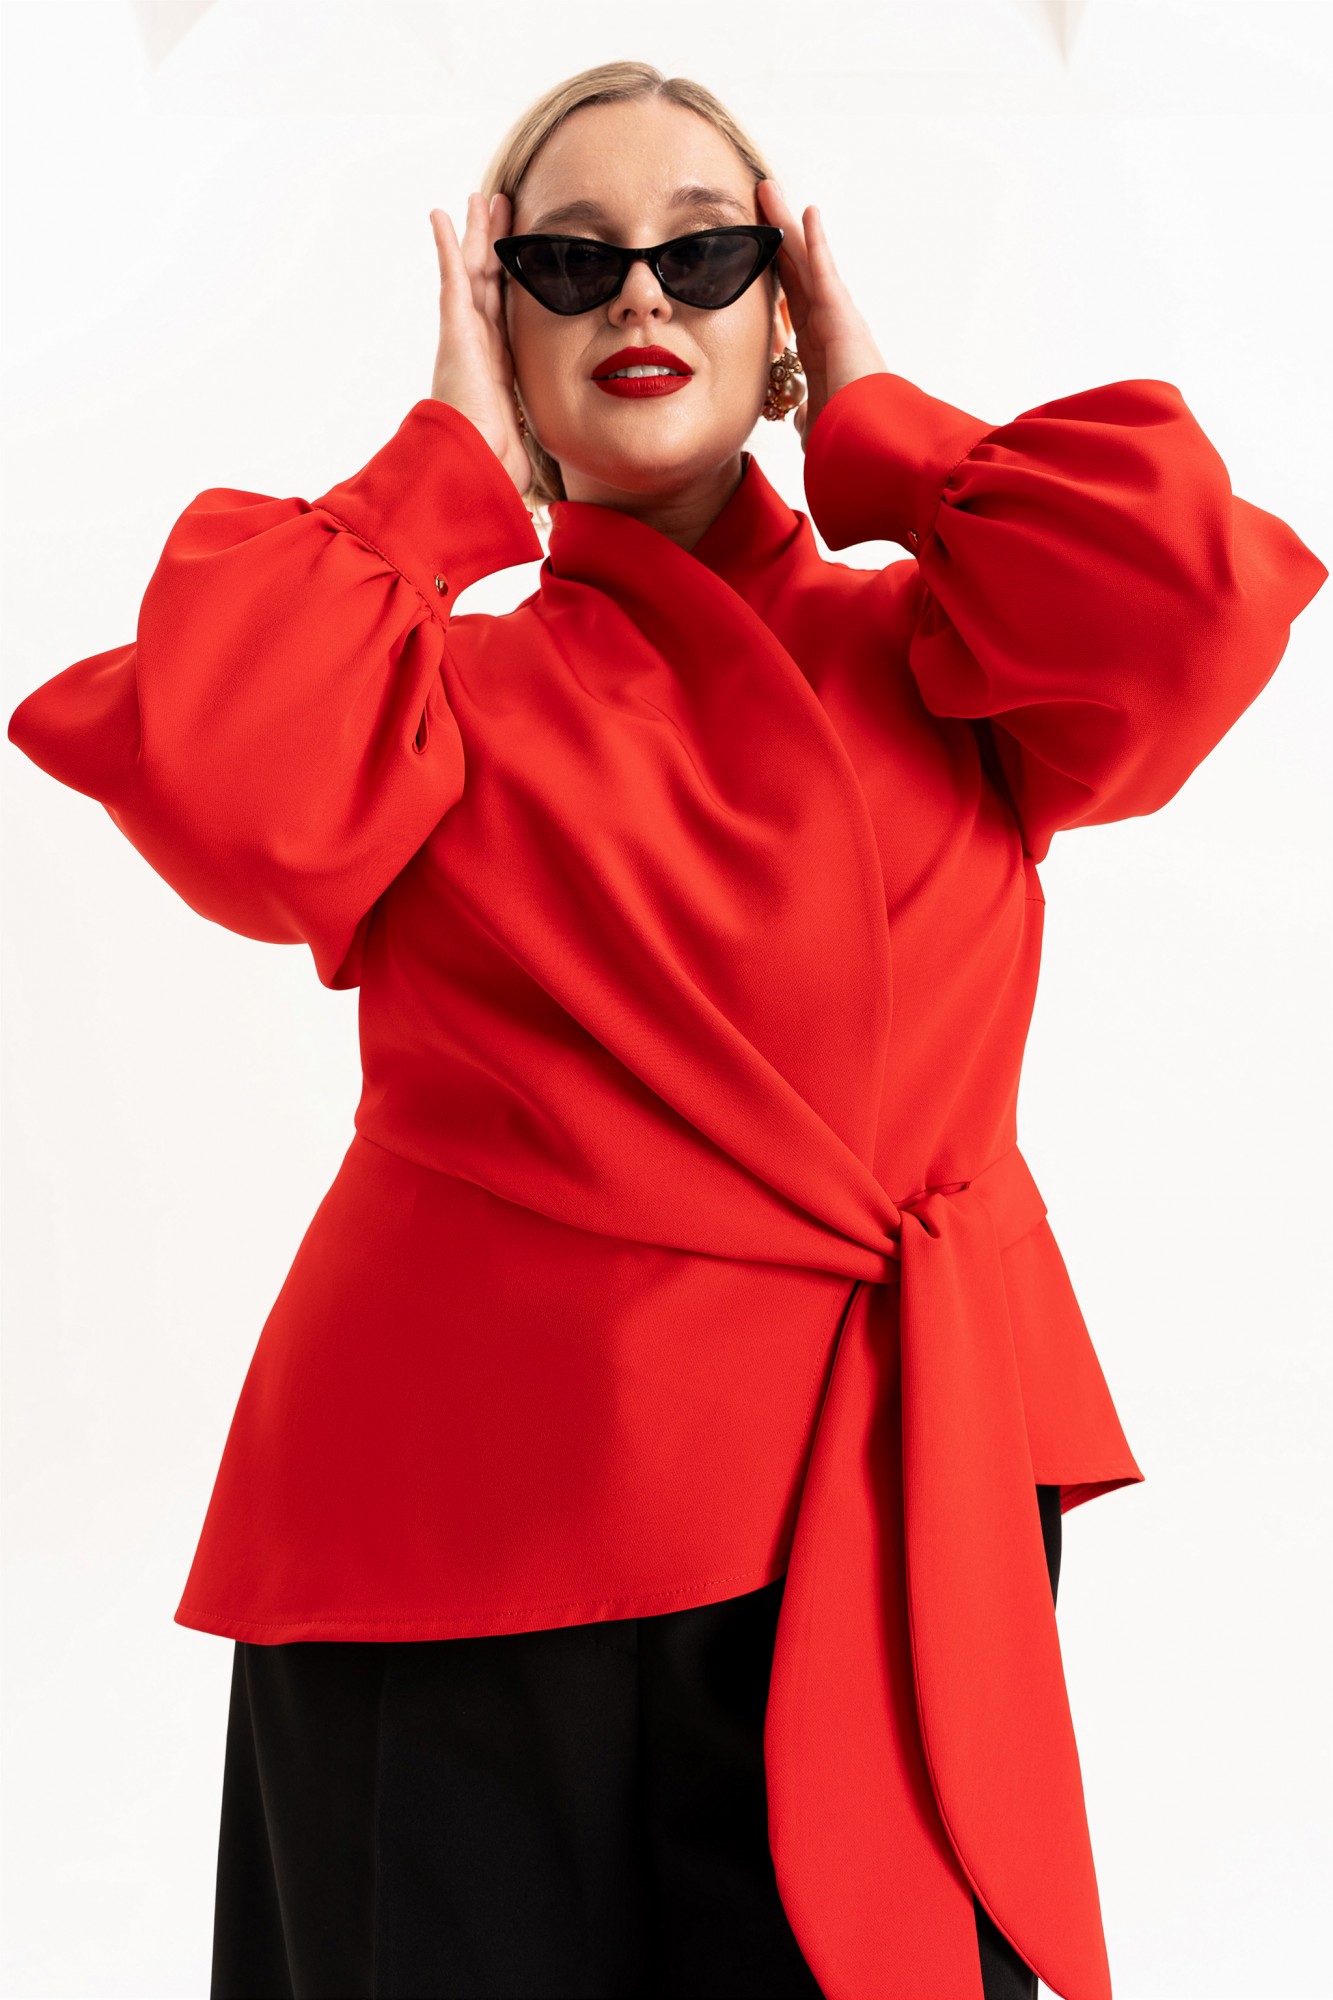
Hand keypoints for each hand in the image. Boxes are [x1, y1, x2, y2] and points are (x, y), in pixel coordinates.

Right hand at [429, 193, 530, 495]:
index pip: (508, 318)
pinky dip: (445, 244)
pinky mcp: (454, 330)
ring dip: (476, 235)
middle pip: (490, 285)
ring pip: (473, 272)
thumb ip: (541, 445)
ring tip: (480, 199)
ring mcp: (464, 337)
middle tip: (504, 210)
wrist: (473, 468)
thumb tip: (557, 484)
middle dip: (496, 248)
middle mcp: (479, 349)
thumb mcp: (531, 447)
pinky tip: (441, 214)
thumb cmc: (498, 469)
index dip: (514, 288)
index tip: (524, 265)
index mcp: (498, 372)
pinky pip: (451, 276)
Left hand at [755, 183, 888, 445]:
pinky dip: (815, 242)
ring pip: (805, 263)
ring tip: (769, 190)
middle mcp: (829, 328)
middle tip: (759, 201)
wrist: (869, 446)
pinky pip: (825, 273)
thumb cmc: (849, 442)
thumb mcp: (817, 425)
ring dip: (787, 226)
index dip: (774, 277)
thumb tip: (802, 419)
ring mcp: (838, 319)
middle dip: (775, 238)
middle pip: (795, 273)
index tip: (758, 255)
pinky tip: (807, 210)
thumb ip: (808, 414)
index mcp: (819, 351)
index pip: (790, 305)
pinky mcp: (843, 318)